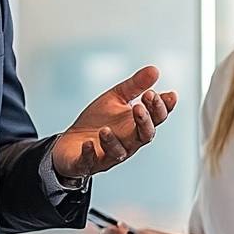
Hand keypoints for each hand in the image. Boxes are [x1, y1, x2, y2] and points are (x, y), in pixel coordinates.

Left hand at [51, 66, 176, 178]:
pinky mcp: (88, 163)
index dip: (160, 108)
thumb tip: (155, 69)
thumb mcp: (116, 99)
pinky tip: (87, 144)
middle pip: (144, 136)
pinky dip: (89, 154)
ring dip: (112, 141)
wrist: (71, 142)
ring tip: (105, 129)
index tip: (162, 94)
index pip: (156, 118)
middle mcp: (128, 143)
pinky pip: (90, 161)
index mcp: (136, 126)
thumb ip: (134, 86)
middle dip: (144, 122)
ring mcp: (108, 155)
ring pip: (118, 152)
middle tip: (139, 106)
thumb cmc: (98, 121)